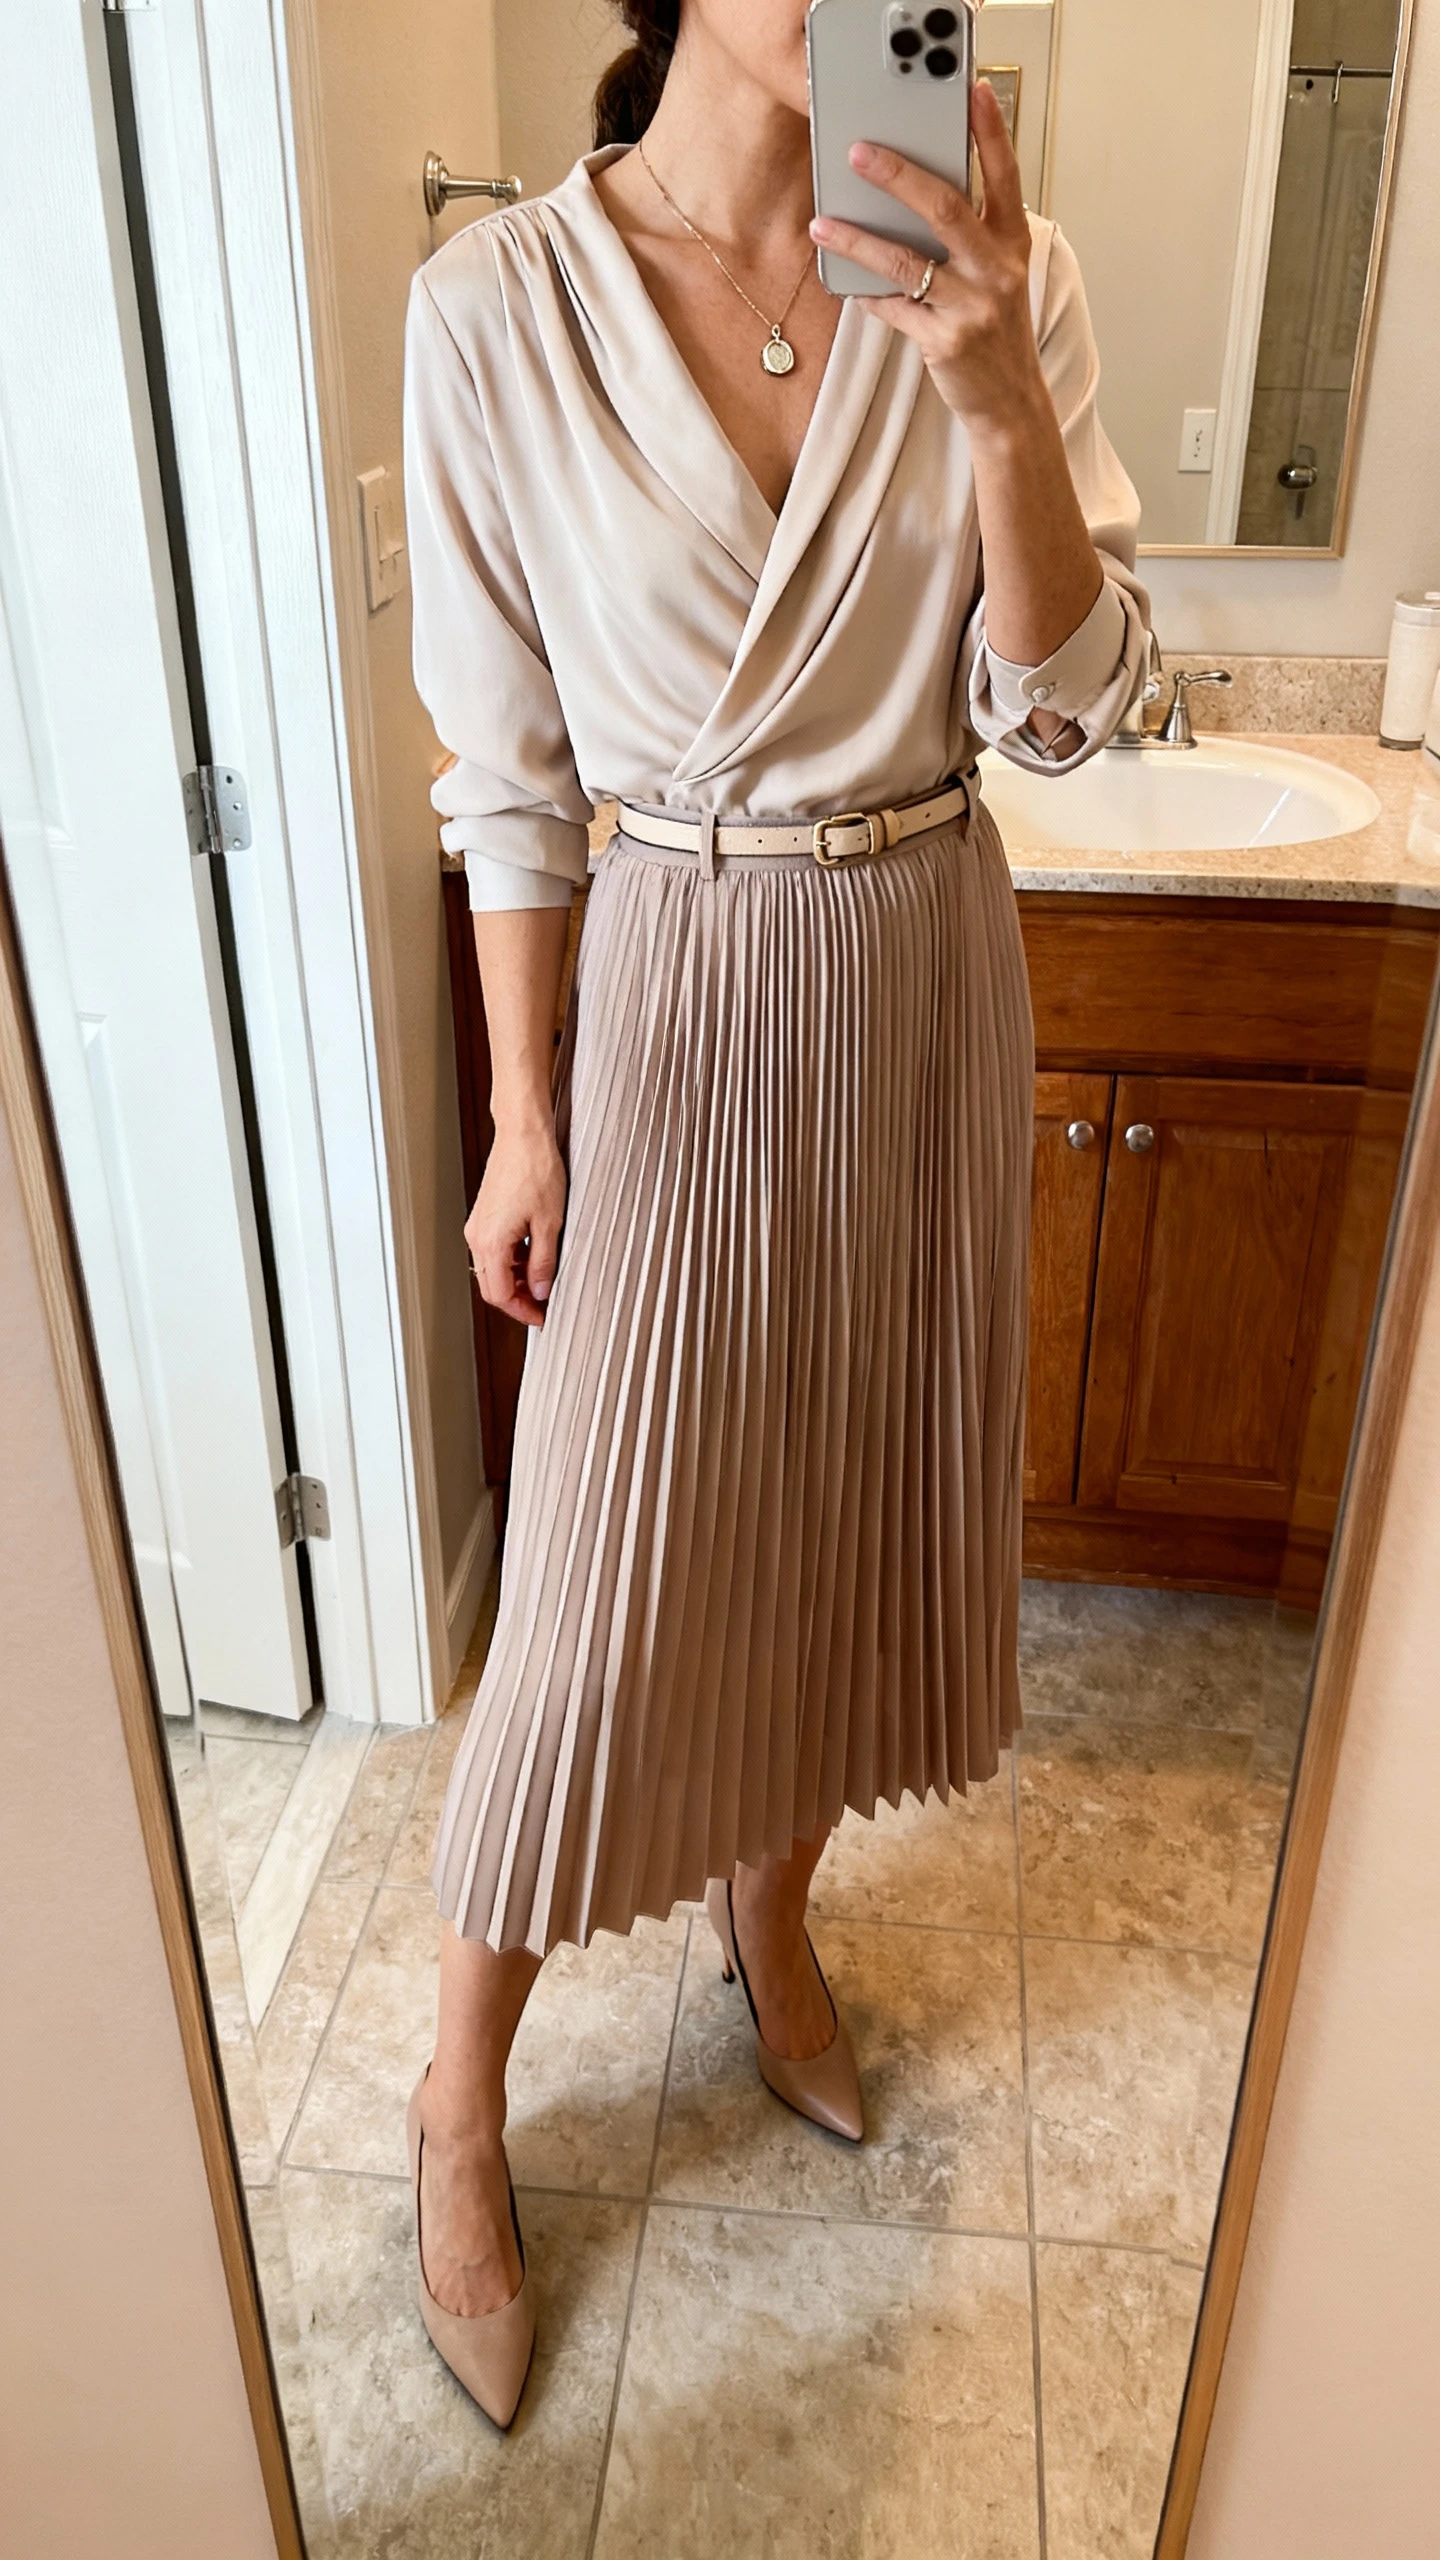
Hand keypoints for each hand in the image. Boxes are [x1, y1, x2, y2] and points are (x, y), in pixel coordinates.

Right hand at [465, 1119, 566, 1328]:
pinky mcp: (484, 1216)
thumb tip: (541, 1291)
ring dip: (515, 1281)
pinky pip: (493, 1251)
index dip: (522, 1311)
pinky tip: (534, 1257)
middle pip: (491, 1286)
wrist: (523, 1134)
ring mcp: (478, 1225)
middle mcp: (477, 1236)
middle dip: (518, 1300)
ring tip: (543, 1281)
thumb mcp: (550, 1223)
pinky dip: (511, 1262)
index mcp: (490, 1242)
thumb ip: (544, 1263)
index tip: (543, 1317)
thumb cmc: (536, 1169)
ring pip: (492, 1269)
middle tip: (544, 1306)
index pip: (500, 1295)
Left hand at [809, 81, 1044, 442]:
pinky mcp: (946, 342)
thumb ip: (969, 235)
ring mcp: (973, 308)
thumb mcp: (997, 275)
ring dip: (859, 240)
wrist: (1010, 401)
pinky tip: (842, 279)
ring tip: (823, 224)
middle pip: (946, 209)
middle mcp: (998, 271)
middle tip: (859, 151)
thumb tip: (910, 196)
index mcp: (1013, 243)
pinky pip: (894, 309)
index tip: (974, 90)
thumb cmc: (997, 330)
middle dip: (900, 176)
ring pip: (906, 263)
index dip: (991, 131)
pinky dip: (866, 293)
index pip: (1004, 175)